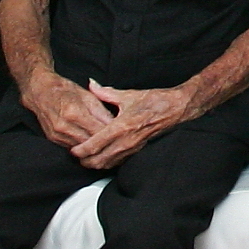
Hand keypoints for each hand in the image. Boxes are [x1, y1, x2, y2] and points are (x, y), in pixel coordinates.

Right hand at [23, 68, 115, 153]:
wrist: (39, 92)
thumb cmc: (65, 90)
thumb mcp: (87, 96)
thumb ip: (101, 111)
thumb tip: (114, 124)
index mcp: (74, 112)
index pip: (98, 130)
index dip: (111, 133)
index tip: (121, 134)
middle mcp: (64, 126)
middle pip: (90, 142)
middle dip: (103, 142)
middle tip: (116, 141)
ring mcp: (57, 135)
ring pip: (82, 147)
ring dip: (93, 147)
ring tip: (106, 144)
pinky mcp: (53, 139)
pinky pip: (72, 147)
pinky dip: (82, 145)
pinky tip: (91, 143)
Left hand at [71, 80, 192, 168]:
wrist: (176, 108)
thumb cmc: (154, 101)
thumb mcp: (128, 95)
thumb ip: (106, 93)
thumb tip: (92, 85)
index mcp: (121, 126)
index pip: (95, 145)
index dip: (80, 150)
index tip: (72, 149)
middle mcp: (126, 141)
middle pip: (98, 160)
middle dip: (85, 160)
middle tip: (75, 154)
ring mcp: (133, 147)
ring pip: (108, 164)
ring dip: (95, 163)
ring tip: (85, 157)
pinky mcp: (138, 150)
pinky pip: (118, 162)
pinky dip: (107, 162)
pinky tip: (102, 157)